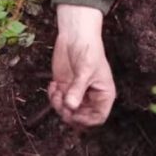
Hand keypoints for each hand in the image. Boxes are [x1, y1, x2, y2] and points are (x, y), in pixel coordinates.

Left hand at [48, 4, 115, 126]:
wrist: (76, 35)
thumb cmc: (88, 50)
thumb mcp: (85, 71)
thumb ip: (77, 89)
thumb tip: (70, 107)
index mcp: (103, 95)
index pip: (98, 117)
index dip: (86, 120)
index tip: (74, 113)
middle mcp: (90, 96)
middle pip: (80, 117)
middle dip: (69, 113)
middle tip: (61, 104)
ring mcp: (76, 92)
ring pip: (67, 110)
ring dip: (58, 105)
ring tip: (56, 91)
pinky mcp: (64, 86)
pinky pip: (57, 100)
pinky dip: (52, 97)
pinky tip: (52, 85)